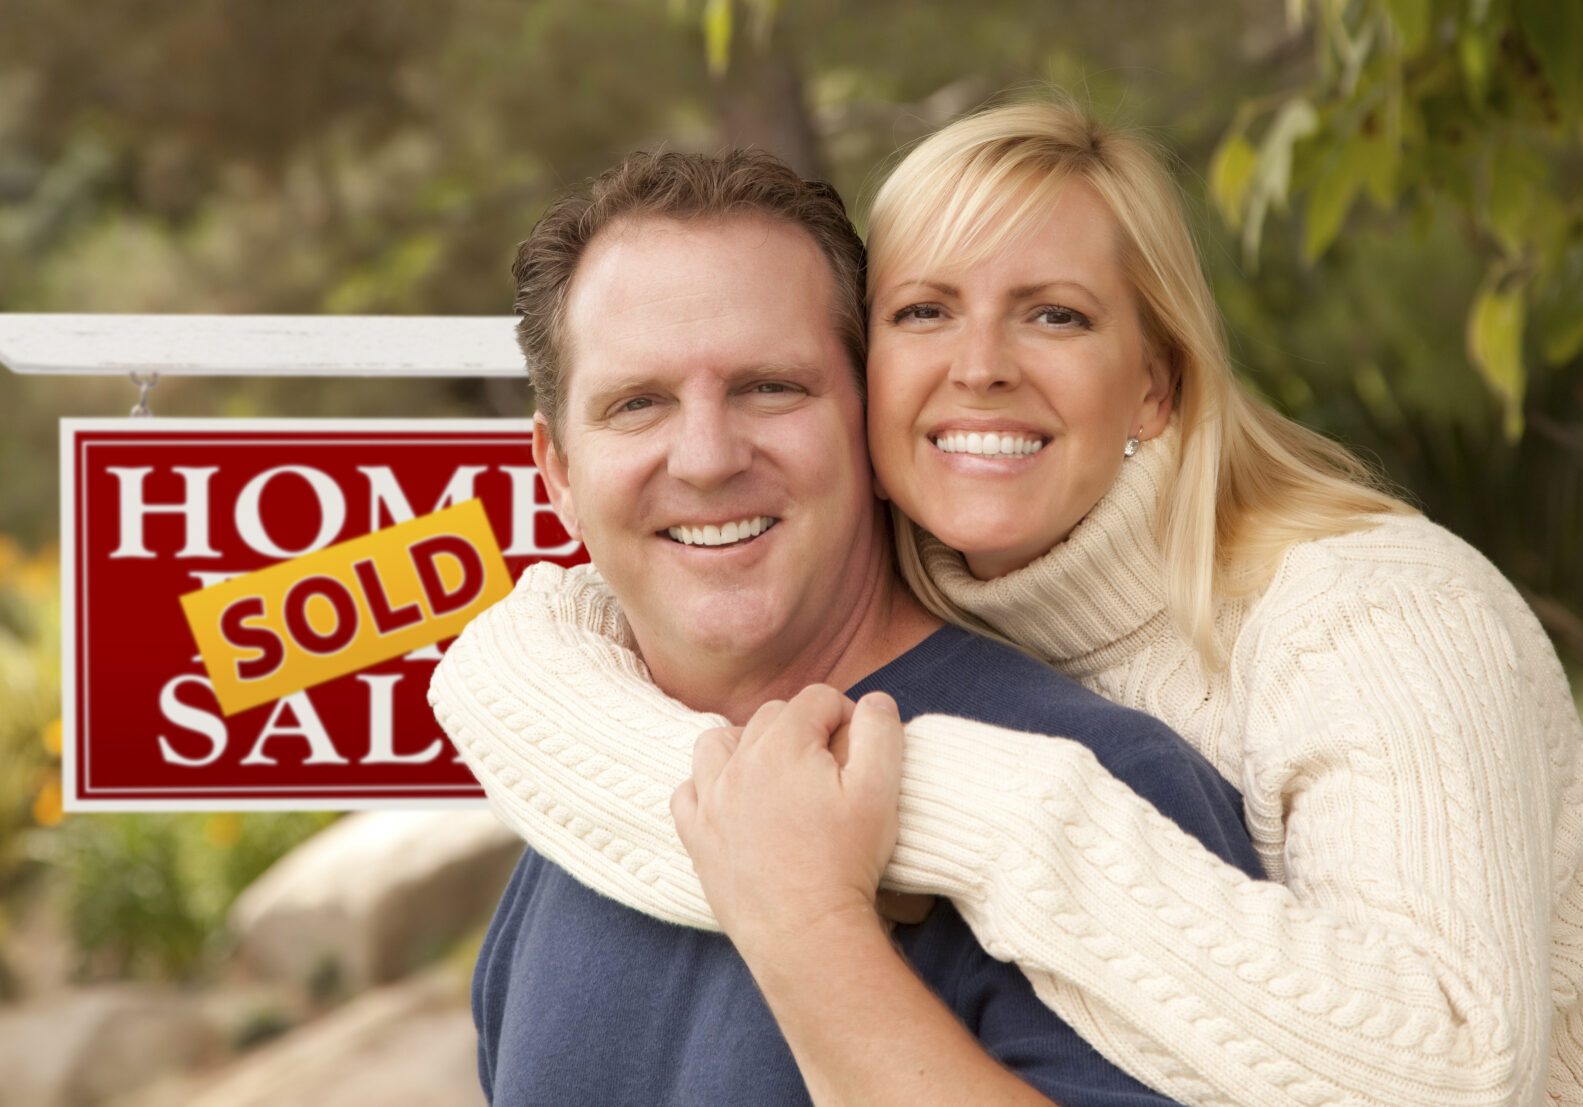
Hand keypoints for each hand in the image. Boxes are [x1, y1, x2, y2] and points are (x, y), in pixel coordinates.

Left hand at [670, 686, 903, 958]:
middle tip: (830, 766)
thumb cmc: (848, 861)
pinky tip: (732, 803)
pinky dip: (706, 788)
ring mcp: (710, 800)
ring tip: (776, 772)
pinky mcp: (696, 837)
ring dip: (746, 745)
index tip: (860, 746)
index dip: (846, 714)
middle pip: (770, 717)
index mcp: (783, 745)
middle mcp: (737, 764)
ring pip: (718, 743)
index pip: (817, 699)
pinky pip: (687, 792)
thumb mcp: (881, 790)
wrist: (806, 934)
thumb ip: (881, 732)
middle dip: (802, 728)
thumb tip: (875, 701)